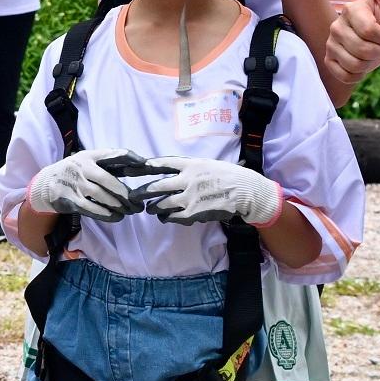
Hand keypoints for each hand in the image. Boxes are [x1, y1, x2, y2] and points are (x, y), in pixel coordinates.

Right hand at [28, 150, 137, 221]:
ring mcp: (74, 183)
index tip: (144, 163)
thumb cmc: (75, 173)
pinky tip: (116, 217)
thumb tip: (140, 166)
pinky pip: (91, 208)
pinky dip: (105, 214)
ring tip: (129, 212)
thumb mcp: (88, 163)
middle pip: (108, 180)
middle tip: (138, 205)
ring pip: (101, 196)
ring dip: (118, 206)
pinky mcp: (68, 199)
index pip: (112, 154)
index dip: (129, 158)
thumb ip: (109, 166)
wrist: (44, 185)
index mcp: (89, 156)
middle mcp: (81, 167)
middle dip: (125, 194)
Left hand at [141, 156, 284, 227]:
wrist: (246, 192)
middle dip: (142, 191)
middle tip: (134, 195)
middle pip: (157, 186)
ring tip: (150, 208)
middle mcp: (187, 179)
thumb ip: (190, 168)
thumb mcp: (208, 164)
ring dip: (154, 207)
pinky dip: (167, 217)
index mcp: (191, 164)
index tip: (133, 167)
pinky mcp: (193, 213)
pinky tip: (165, 217)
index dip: (146, 166)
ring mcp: (189, 197)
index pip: (163, 163)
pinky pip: (173, 216)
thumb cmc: (229, 176)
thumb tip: (173, 172)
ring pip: (162, 204)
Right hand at [324, 0, 379, 87]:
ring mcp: (330, 43)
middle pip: (362, 51)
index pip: (370, 32)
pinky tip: (361, 64)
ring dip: (370, 64)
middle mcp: (336, 26)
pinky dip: (358, 75)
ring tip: (371, 53)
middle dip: (379, 52)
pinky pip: (344, 75)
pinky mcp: (329, 59)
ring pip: (354, 65)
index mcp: (350, 10)